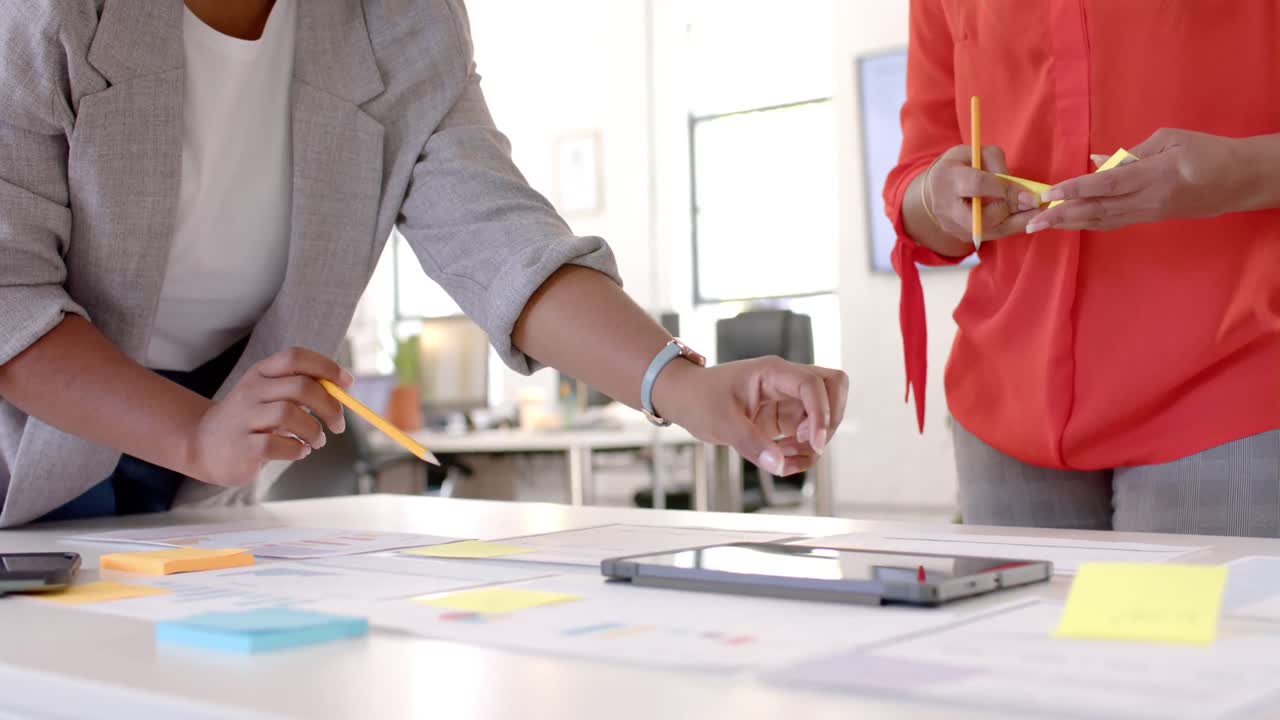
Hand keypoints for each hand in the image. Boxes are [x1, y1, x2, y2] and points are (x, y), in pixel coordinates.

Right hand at [188, 347, 350, 486]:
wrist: (202, 444)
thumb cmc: (250, 419)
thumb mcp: (270, 395)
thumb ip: (301, 389)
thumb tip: (342, 388)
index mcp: (261, 373)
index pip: (295, 357)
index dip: (326, 367)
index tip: (347, 383)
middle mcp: (251, 391)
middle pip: (300, 387)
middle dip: (330, 406)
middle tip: (338, 425)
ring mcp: (243, 418)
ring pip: (289, 414)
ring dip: (314, 430)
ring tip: (316, 441)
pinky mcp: (241, 446)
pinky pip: (276, 444)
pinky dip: (296, 449)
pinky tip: (299, 451)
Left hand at [651, 356, 848, 476]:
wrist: (683, 397)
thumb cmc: (698, 398)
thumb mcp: (721, 423)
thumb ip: (751, 444)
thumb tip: (779, 465)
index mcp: (772, 372)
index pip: (813, 384)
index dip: (822, 413)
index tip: (815, 442)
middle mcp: (785, 382)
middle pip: (833, 387)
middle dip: (830, 420)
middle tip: (809, 443)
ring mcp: (787, 399)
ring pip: (825, 412)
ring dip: (817, 440)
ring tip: (788, 457)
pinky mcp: (783, 417)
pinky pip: (808, 432)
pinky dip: (804, 450)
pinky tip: (784, 460)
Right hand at [921, 144, 1041, 241]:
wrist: (934, 191)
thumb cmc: (959, 166)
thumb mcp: (975, 153)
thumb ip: (996, 163)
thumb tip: (1019, 187)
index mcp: (948, 179)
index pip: (977, 186)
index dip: (1005, 189)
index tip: (1028, 192)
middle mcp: (947, 207)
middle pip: (983, 217)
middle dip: (1011, 209)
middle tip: (1034, 203)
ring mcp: (955, 226)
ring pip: (991, 231)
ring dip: (1017, 221)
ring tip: (1038, 211)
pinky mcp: (964, 236)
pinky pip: (993, 235)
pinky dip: (1012, 226)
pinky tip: (1027, 216)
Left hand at [1027, 128, 1243, 232]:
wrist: (1239, 181)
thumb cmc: (1207, 152)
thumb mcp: (1170, 140)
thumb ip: (1131, 153)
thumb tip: (1097, 161)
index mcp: (1153, 176)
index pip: (1106, 185)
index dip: (1076, 189)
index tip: (1050, 193)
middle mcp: (1147, 200)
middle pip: (1097, 209)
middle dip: (1062, 215)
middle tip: (1032, 221)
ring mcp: (1147, 213)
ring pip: (1102, 220)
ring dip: (1070, 222)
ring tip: (1043, 225)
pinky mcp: (1149, 219)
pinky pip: (1113, 222)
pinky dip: (1088, 222)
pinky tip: (1070, 223)